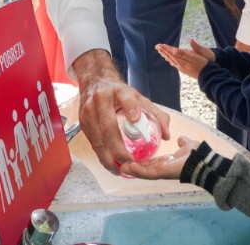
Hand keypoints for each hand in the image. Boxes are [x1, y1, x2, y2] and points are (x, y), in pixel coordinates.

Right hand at [74, 49, 170, 173]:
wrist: (94, 81)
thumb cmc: (119, 93)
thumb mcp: (138, 97)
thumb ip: (155, 114)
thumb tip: (167, 135)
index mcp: (119, 90)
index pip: (126, 98)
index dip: (131, 108)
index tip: (136, 120)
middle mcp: (101, 99)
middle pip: (108, 127)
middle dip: (118, 148)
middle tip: (129, 161)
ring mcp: (88, 111)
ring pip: (97, 139)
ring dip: (108, 157)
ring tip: (120, 169)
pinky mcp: (82, 121)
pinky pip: (92, 142)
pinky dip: (101, 155)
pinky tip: (110, 164)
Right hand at [119, 136, 199, 179]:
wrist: (202, 160)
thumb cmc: (196, 154)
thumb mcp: (187, 145)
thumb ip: (182, 142)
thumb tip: (180, 139)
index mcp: (166, 162)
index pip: (149, 162)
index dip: (140, 161)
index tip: (130, 156)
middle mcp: (162, 169)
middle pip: (143, 169)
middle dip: (131, 166)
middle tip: (119, 162)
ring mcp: (161, 172)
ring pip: (142, 172)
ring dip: (131, 169)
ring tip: (120, 165)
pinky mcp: (161, 173)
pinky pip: (146, 173)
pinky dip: (137, 171)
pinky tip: (128, 167)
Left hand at [155, 39, 213, 78]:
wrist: (208, 76)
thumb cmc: (203, 64)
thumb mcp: (195, 57)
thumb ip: (184, 53)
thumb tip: (174, 50)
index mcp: (182, 61)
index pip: (171, 53)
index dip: (165, 48)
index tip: (159, 45)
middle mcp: (180, 65)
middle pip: (170, 57)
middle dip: (164, 51)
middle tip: (157, 46)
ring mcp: (182, 68)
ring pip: (172, 60)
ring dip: (166, 55)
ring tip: (161, 52)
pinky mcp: (185, 70)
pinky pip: (175, 63)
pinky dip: (171, 60)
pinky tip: (171, 61)